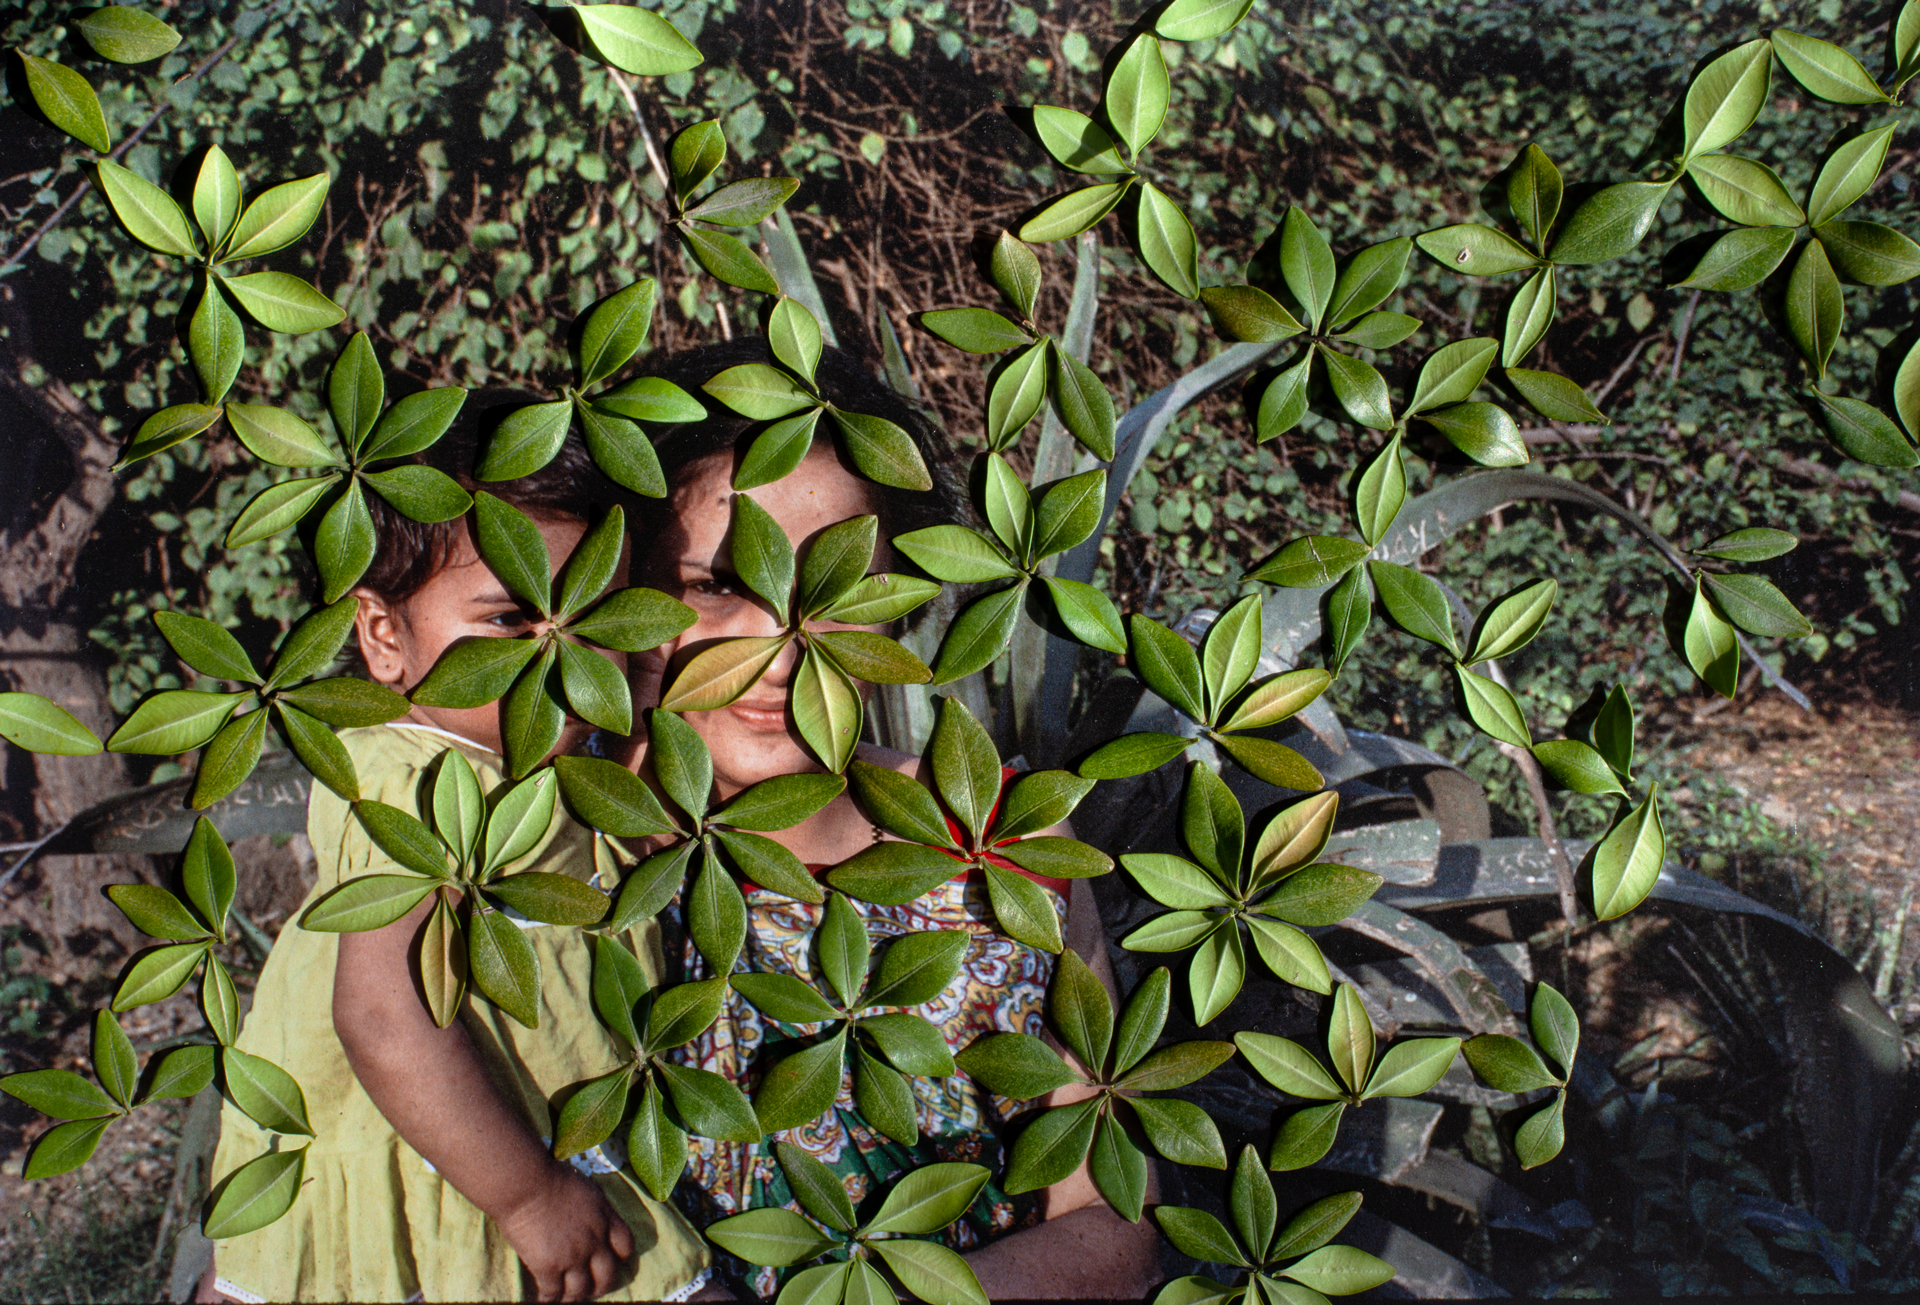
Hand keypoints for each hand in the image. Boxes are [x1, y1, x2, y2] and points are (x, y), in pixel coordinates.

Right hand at [495, 1166, 634, 1301]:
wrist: (527, 1183)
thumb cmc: (550, 1176)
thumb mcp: (586, 1188)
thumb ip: (594, 1207)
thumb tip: (589, 1214)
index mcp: (606, 1218)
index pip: (626, 1246)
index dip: (620, 1257)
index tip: (613, 1261)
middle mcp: (595, 1241)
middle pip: (607, 1276)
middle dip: (600, 1285)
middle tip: (591, 1288)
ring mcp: (573, 1257)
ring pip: (581, 1291)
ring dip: (574, 1296)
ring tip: (567, 1297)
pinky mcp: (549, 1267)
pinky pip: (553, 1293)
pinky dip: (549, 1299)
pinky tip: (544, 1299)